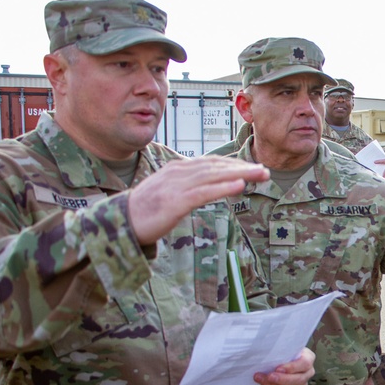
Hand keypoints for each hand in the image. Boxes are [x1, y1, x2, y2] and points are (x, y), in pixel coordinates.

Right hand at [128, 156, 268, 244]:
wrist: (120, 221)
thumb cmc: (144, 209)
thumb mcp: (167, 191)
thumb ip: (185, 186)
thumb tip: (203, 186)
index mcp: (178, 169)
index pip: (211, 163)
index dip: (233, 165)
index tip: (252, 168)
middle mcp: (179, 172)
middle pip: (216, 166)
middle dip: (242, 167)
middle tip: (265, 170)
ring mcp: (177, 186)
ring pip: (214, 176)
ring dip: (240, 174)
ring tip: (260, 174)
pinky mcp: (175, 201)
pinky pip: (204, 193)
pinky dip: (223, 188)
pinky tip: (239, 186)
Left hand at [254, 348, 314, 384]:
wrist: (281, 358)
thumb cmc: (283, 349)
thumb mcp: (285, 345)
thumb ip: (281, 347)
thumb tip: (267, 346)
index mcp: (309, 357)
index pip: (304, 364)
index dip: (292, 367)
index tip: (278, 368)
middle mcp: (309, 372)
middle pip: (299, 379)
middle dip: (281, 379)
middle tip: (268, 376)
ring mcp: (303, 384)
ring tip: (261, 380)